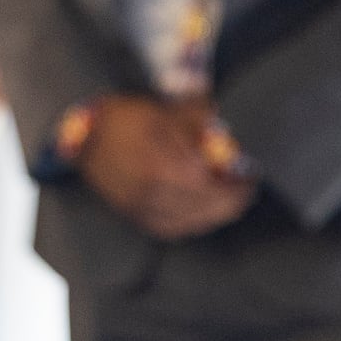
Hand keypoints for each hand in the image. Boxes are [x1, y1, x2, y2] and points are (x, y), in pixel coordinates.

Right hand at [76, 94, 255, 240]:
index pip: (211, 186)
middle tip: (245, 191)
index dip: (235, 187)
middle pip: (205, 207)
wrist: (89, 136)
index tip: (251, 178)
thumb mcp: (168, 113)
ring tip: (229, 201)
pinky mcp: (136, 216)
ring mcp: (142, 208)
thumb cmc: (130, 119)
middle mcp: (151, 191)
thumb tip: (231, 140)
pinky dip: (193, 222)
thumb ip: (201, 127)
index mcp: (161, 164)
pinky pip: (172, 228)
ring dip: (215, 214)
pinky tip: (206, 211)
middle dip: (231, 201)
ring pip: (191, 221)